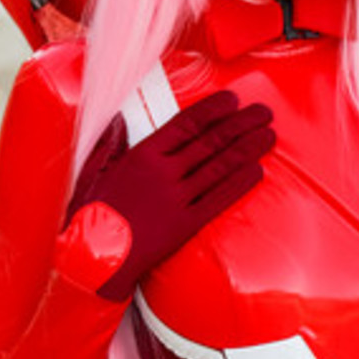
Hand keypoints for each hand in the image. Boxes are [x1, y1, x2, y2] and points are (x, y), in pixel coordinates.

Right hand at [65, 90, 273, 300]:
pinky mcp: (186, 225)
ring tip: (269, 136)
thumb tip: (118, 119)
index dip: (213, 110)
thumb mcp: (92, 172)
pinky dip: (239, 185)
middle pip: (210, 143)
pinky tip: (257, 171)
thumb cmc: (89, 216)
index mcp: (142, 156)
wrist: (94, 259)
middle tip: (264, 112)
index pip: (186, 125)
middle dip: (241, 124)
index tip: (233, 100)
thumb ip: (109, 143)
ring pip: (219, 168)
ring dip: (247, 150)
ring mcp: (177, 200)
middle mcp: (164, 174)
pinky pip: (218, 200)